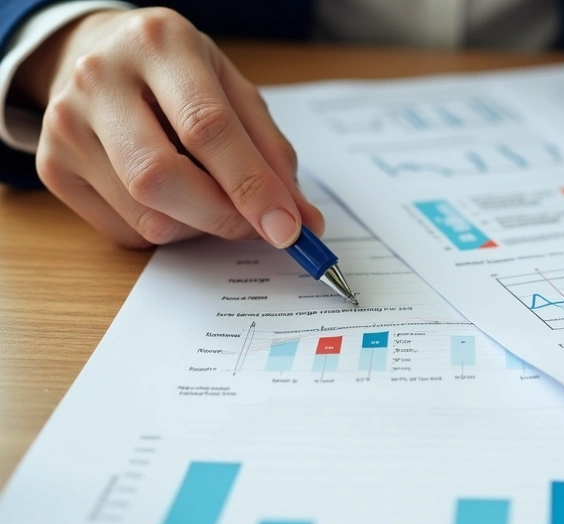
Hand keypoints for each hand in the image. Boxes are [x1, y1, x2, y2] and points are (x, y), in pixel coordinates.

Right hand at [14, 8, 323, 247]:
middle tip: (260, 228)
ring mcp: (66, 124)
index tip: (288, 227)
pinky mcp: (52, 167)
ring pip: (145, 215)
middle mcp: (101, 79)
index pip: (207, 127)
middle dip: (222, 217)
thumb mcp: (233, 91)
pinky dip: (167, 229)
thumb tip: (303, 220)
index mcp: (160, 46)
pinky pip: (125, 231)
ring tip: (212, 198)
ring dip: (198, 227)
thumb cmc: (178, 76)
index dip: (252, 186)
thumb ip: (271, 153)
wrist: (98, 55)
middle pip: (160, 177)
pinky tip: (175, 199)